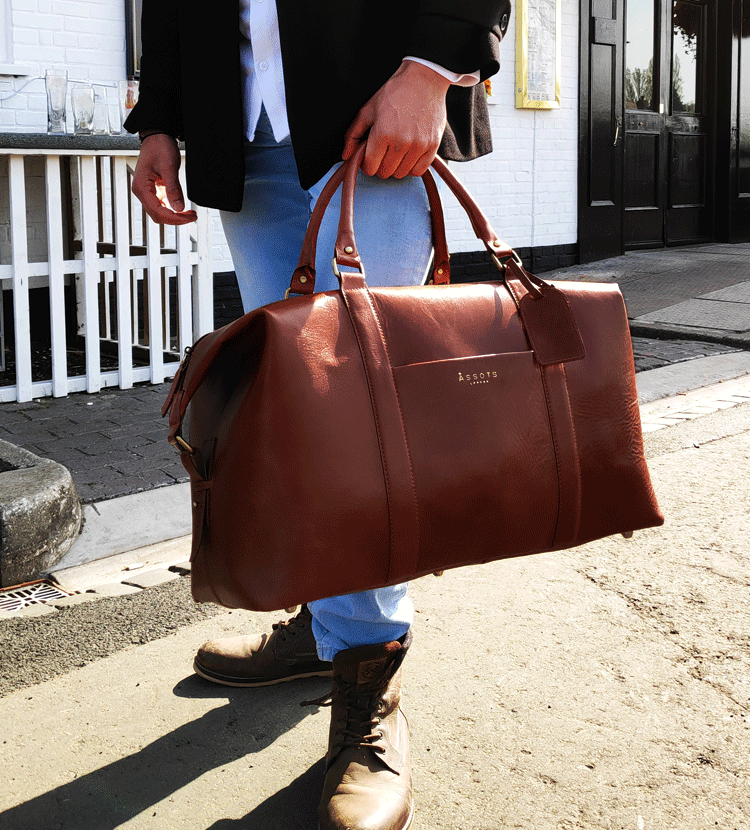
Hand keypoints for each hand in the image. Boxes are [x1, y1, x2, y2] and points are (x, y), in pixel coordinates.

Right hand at [130, 134, 197, 224]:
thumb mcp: (169, 167)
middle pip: (157, 215)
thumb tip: (179, 208)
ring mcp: (146, 192)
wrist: (157, 137)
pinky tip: (181, 209)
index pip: (157, 211)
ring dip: (174, 216)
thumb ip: (173, 188)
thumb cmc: (159, 147)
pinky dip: (172, 210)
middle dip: (175, 219)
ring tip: (189, 214)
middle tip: (192, 217)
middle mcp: (141, 191)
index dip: (174, 218)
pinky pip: (161, 206)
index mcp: (141, 187)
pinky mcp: (152, 191)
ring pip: (159, 213)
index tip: (188, 218)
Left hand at [342, 60, 449, 177]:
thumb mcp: (368, 109)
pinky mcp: (432, 147)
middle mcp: (401, 143)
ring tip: (395, 151)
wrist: (424, 79)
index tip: (370, 156)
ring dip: (395, 167)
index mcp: (382, 134)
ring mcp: (418, 146)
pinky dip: (411, 167)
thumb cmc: (395, 92)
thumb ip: (353, 134)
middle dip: (380, 165)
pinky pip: (418, 171)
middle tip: (382, 152)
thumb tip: (345, 155)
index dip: (367, 164)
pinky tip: (408, 155)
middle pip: (384, 173)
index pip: (370, 167)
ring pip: (400, 174)